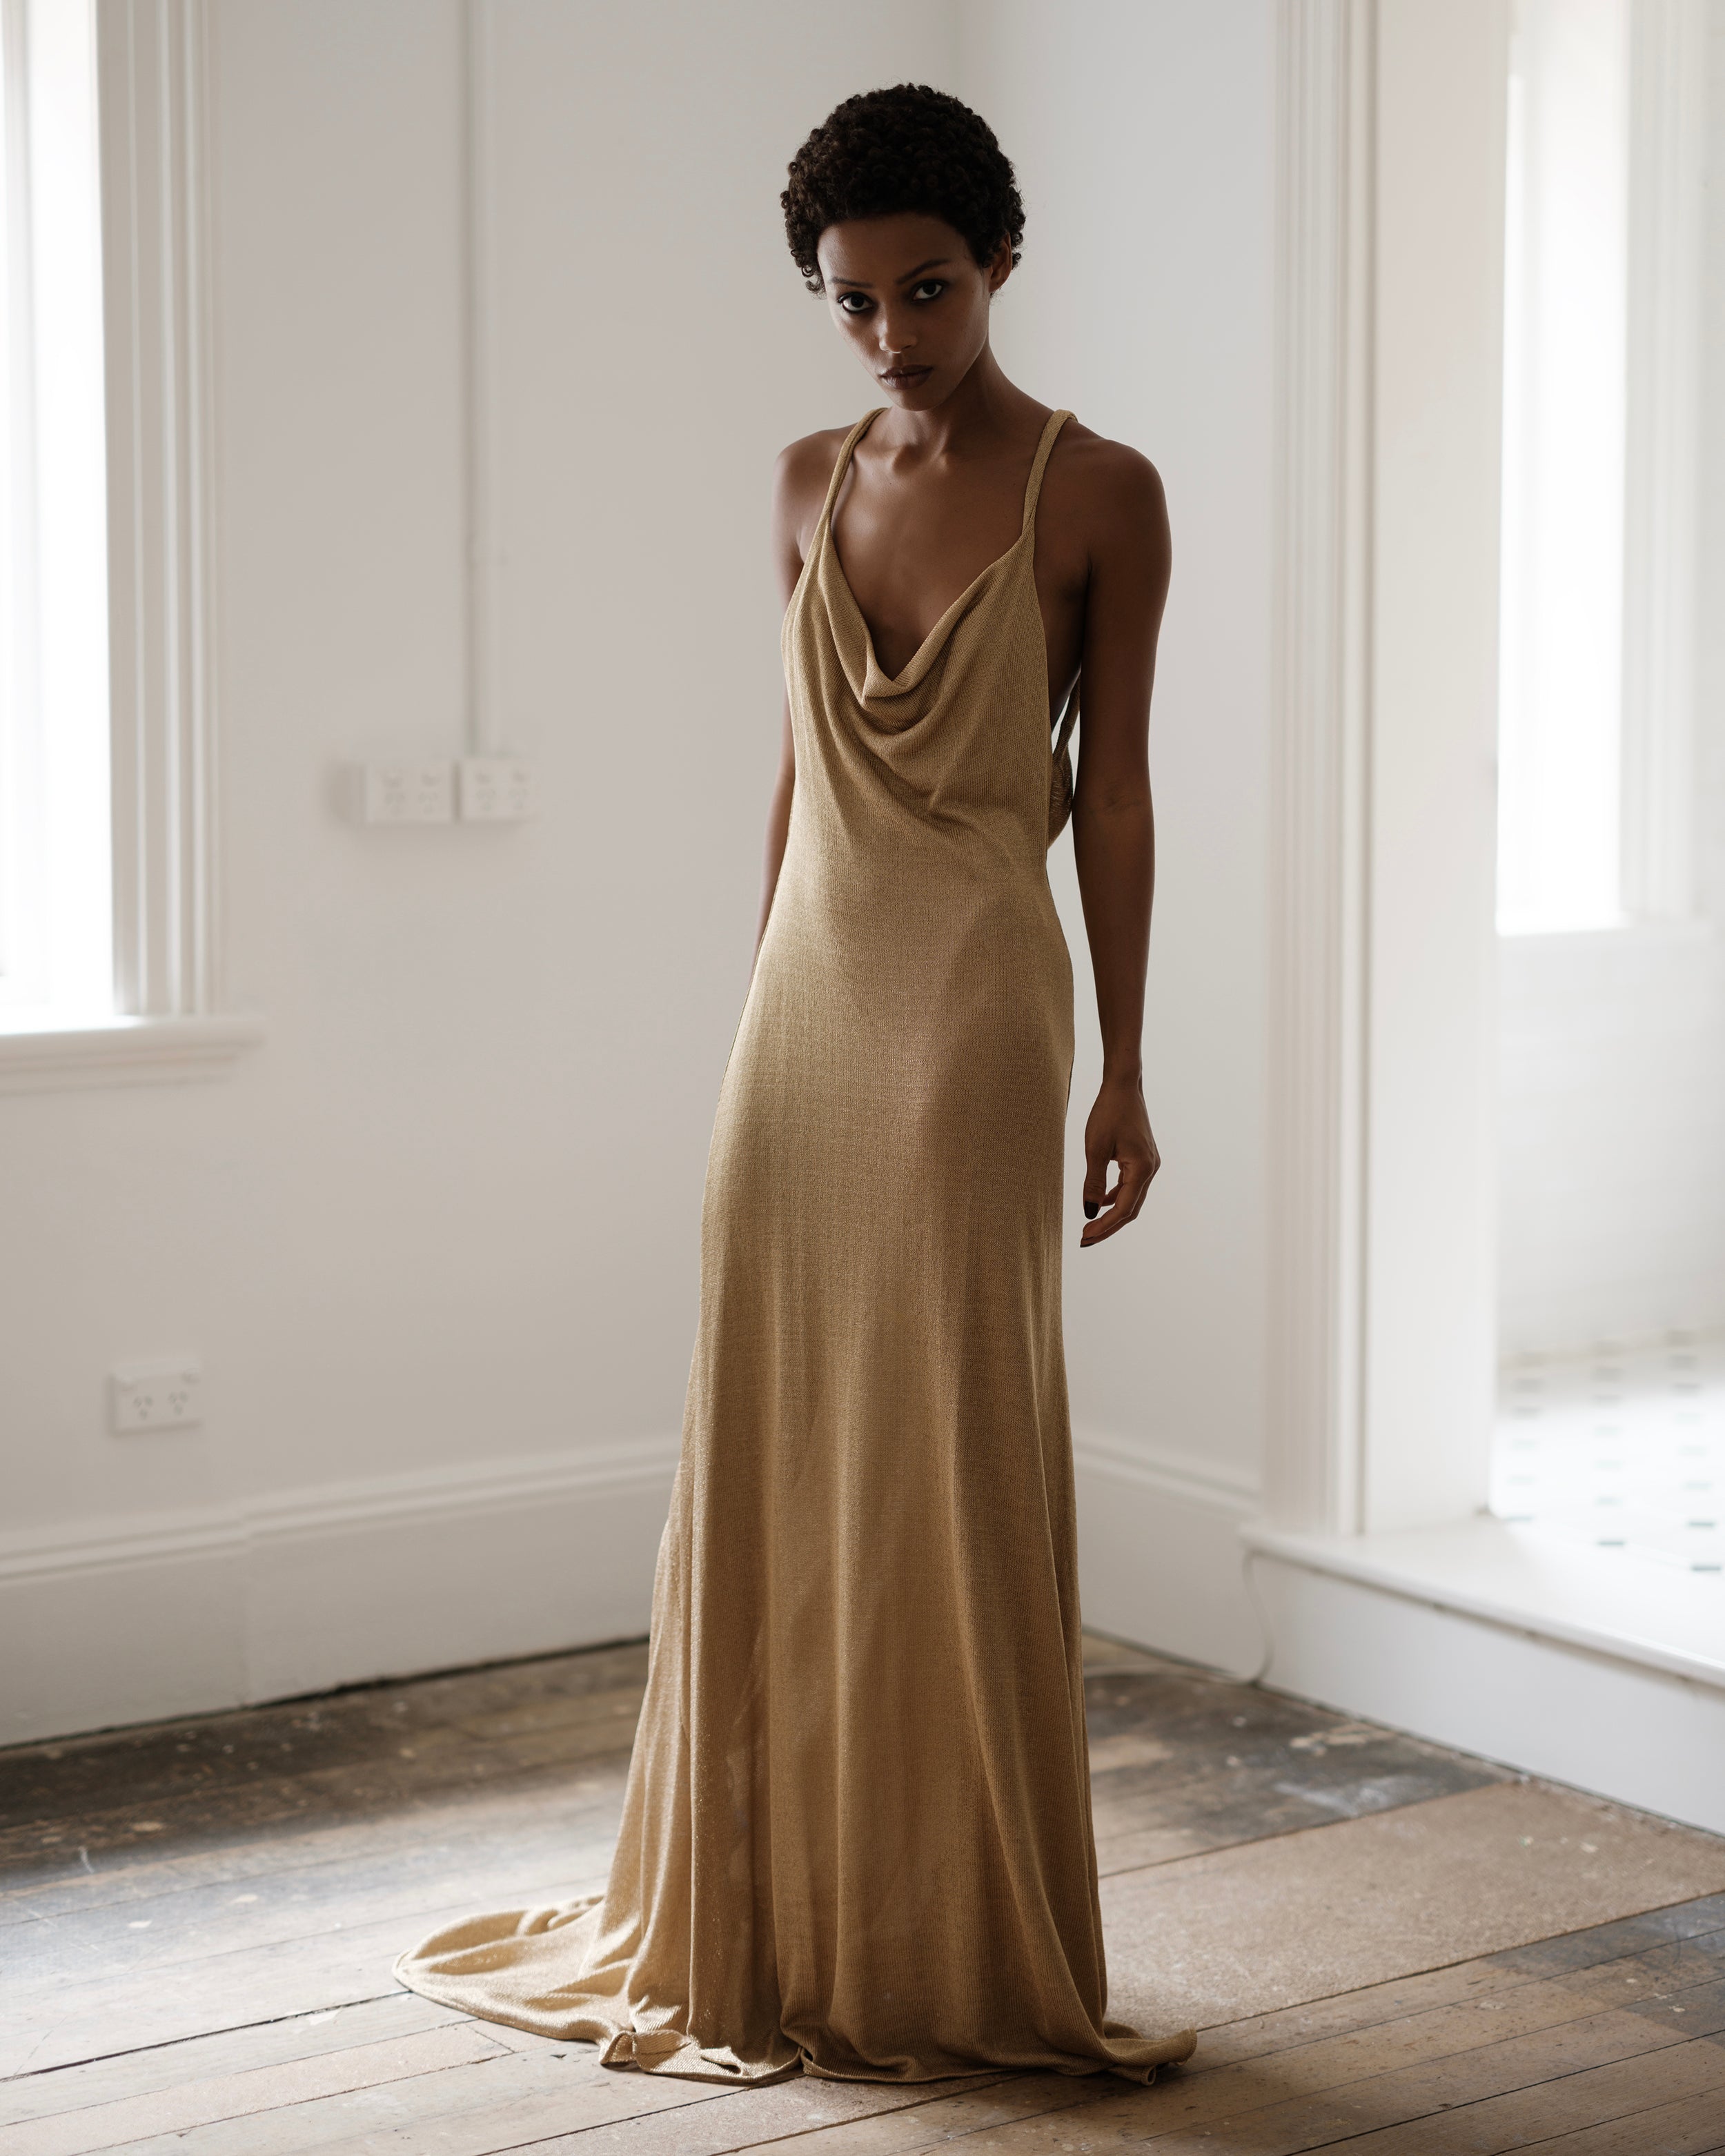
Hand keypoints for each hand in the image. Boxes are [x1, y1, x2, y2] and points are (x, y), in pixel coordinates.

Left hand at [1080, 1076, 1159, 1246]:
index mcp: (1142, 1168)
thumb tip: (1089, 1212)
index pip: (1123, 1209)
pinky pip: (1131, 1186)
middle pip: (1131, 1209)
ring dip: (1112, 1214)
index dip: (1104, 1226)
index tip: (1084, 1237)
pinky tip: (1101, 1202)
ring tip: (1091, 1226)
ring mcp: (1149, 1164)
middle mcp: (1151, 1169)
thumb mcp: (1095, 1148)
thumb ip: (1093, 1183)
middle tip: (1085, 1239)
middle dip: (1108, 1226)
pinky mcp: (1143, 1158)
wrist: (1123, 1086)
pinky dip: (1116, 1197)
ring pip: (1132, 1199)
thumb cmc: (1108, 1112)